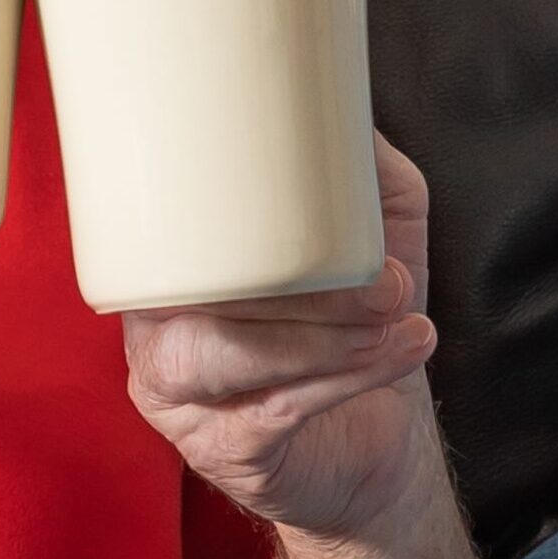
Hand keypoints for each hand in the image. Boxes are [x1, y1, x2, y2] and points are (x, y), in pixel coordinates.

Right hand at [123, 136, 444, 544]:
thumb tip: (348, 107)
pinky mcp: (219, 451)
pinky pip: (269, 410)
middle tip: (389, 280)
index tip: (295, 199)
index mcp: (172, 264)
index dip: (214, 207)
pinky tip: (402, 352)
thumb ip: (355, 171)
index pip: (159, 228)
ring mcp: (177, 396)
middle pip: (200, 293)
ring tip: (400, 319)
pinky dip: (346, 378)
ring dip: (324, 338)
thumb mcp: (369, 234)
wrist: (375, 444)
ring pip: (224, 355)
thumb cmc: (357, 327)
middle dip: (303, 285)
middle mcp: (155, 327)